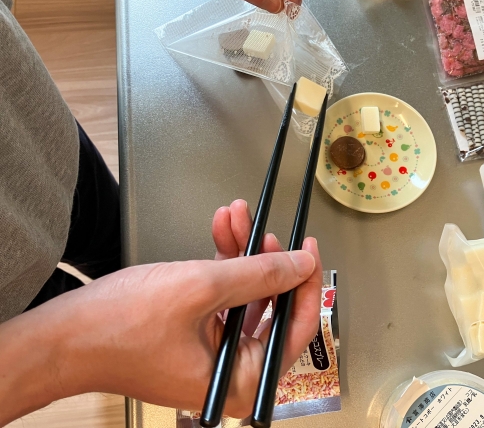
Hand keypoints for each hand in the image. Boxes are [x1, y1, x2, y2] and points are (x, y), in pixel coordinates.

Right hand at [0, 200, 322, 423]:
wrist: (61, 336)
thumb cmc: (120, 326)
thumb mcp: (202, 288)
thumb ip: (261, 275)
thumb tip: (301, 265)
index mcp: (241, 381)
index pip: (294, 330)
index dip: (305, 285)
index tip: (309, 251)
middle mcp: (231, 374)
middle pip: (269, 310)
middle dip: (266, 260)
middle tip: (268, 231)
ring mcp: (212, 355)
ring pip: (244, 297)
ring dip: (241, 253)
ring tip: (237, 216)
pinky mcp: (194, 337)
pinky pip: (221, 298)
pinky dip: (221, 264)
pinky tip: (221, 231)